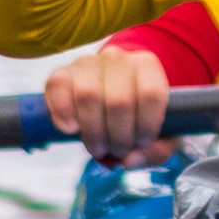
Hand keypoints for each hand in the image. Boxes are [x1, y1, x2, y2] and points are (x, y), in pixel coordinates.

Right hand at [44, 45, 178, 164]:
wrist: (110, 95)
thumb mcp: (160, 134)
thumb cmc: (139, 115)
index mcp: (147, 65)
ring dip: (93, 132)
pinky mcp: (62, 73)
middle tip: (119, 150)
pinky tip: (72, 129)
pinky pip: (58, 86)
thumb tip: (131, 160)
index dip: (147, 127)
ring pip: (88, 95)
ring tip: (99, 148)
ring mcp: (87, 63)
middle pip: (119, 101)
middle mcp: (117, 58)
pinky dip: (63, 112)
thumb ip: (157, 150)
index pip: (151, 94)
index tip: (142, 143)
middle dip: (119, 137)